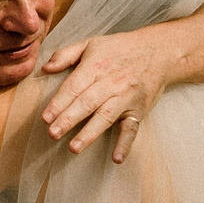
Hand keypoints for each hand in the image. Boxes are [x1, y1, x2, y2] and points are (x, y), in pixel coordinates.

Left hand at [38, 29, 170, 161]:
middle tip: (53, 134)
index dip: (59, 103)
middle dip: (69, 119)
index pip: (74, 87)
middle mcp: (111, 83)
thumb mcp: (91, 43)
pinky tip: (117, 158)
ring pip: (106, 117)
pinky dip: (125, 144)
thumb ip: (65, 55)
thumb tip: (45, 68)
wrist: (159, 51)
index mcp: (96, 67)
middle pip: (87, 103)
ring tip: (74, 147)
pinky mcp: (138, 110)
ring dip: (90, 133)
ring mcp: (126, 98)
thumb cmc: (120, 49)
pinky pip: (132, 128)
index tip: (45, 117)